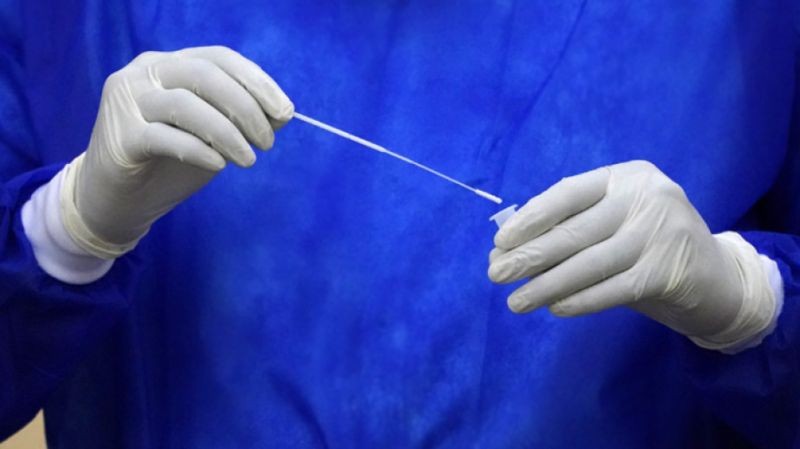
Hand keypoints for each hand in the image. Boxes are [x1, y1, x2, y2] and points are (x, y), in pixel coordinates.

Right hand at [60, 46, 292, 257]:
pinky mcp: (120, 137)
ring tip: (249, 160)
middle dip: (246, 108)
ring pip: (185, 104)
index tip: (285, 112)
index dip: (257, 82)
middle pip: (204, 75)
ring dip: (227, 133)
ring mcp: (127, 102)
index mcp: (170, 64)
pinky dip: (199, 150)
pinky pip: (165, 137)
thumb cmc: (171, 161)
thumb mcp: (214, 137)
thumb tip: (283, 113)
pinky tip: (219, 165)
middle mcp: (145, 73)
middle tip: (268, 143)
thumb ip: (243, 120)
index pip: (219, 58)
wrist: (120, 199)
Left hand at [488, 161, 774, 345]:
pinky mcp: (668, 270)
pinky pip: (612, 289)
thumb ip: (569, 228)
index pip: (568, 193)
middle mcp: (645, 197)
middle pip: (575, 231)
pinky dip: (580, 300)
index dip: (531, 218)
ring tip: (516, 302)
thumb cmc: (646, 244)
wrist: (715, 276)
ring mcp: (660, 232)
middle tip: (495, 275)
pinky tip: (555, 308)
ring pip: (589, 263)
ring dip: (547, 285)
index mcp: (625, 176)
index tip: (500, 241)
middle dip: (529, 256)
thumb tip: (506, 247)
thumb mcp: (612, 222)